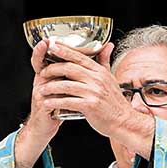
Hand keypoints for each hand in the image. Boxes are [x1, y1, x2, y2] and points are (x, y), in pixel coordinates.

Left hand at [41, 40, 154, 157]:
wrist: (123, 122)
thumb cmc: (115, 103)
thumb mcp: (111, 78)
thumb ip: (105, 62)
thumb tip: (108, 45)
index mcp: (100, 72)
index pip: (79, 57)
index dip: (64, 51)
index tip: (52, 48)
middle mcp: (97, 79)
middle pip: (70, 68)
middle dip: (53, 69)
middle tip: (43, 72)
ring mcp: (94, 92)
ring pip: (66, 85)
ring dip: (51, 87)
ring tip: (42, 89)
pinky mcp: (90, 105)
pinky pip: (68, 101)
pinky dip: (55, 102)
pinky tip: (48, 103)